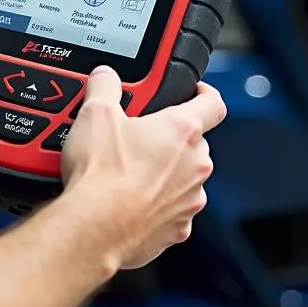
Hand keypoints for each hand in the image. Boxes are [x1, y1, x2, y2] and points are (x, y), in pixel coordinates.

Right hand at [61, 66, 224, 269]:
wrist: (95, 228)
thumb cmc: (102, 175)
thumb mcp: (96, 113)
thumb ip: (105, 85)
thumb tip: (106, 77)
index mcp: (183, 131)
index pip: (212, 102)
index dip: (204, 92)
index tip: (194, 92)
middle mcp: (196, 166)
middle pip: (193, 142)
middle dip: (168, 138)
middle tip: (137, 135)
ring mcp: (189, 200)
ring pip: (182, 178)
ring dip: (162, 173)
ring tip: (126, 170)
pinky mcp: (176, 229)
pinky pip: (170, 209)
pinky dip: (153, 203)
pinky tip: (125, 199)